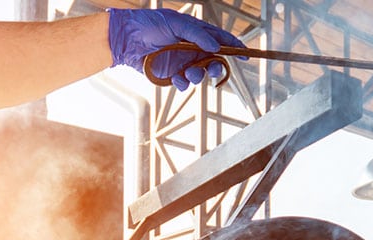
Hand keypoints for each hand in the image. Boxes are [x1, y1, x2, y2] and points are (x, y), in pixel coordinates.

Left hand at [107, 8, 246, 89]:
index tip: (246, 54)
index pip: (220, 40)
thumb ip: (197, 35)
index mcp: (196, 33)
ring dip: (198, 75)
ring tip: (189, 73)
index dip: (234, 46)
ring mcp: (182, 63)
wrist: (126, 39)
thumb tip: (216, 48)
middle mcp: (192, 49)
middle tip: (213, 69)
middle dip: (216, 67)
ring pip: (200, 74)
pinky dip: (183, 83)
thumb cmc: (150, 24)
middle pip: (214, 61)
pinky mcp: (171, 75)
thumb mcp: (176, 24)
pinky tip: (176, 78)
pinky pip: (184, 84)